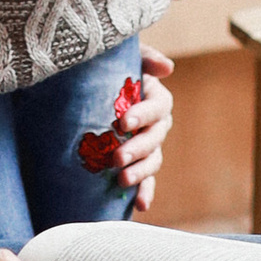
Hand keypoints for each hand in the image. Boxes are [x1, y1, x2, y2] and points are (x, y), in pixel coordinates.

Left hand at [119, 47, 174, 212]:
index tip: (122, 122)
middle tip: (116, 159)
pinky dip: (145, 192)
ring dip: (141, 173)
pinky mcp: (138, 162)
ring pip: (153, 161)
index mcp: (156, 97)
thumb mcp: (125, 55)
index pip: (158, 106)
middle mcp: (156, 123)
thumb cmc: (109, 67)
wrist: (92, 87)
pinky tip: (140, 205)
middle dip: (137, 149)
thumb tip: (167, 68)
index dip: (143, 115)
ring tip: (122, 181)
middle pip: (155, 138)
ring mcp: (149, 145)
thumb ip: (144, 56)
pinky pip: (147, 180)